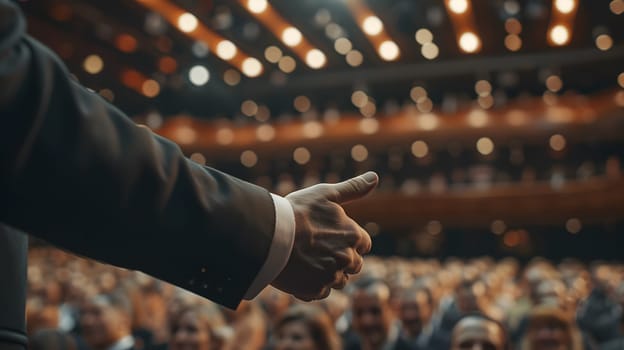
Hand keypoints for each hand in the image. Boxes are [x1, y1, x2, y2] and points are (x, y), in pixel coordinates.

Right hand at [271, 171, 378, 300]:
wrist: (269, 235)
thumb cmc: (297, 212)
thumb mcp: (326, 194)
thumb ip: (353, 188)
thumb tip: (375, 177)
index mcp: (354, 236)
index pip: (364, 244)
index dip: (349, 241)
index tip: (332, 236)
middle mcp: (348, 259)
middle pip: (353, 265)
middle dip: (341, 259)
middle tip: (317, 248)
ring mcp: (332, 276)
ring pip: (338, 280)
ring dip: (328, 273)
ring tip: (306, 260)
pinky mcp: (315, 290)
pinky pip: (321, 292)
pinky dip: (313, 285)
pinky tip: (299, 271)